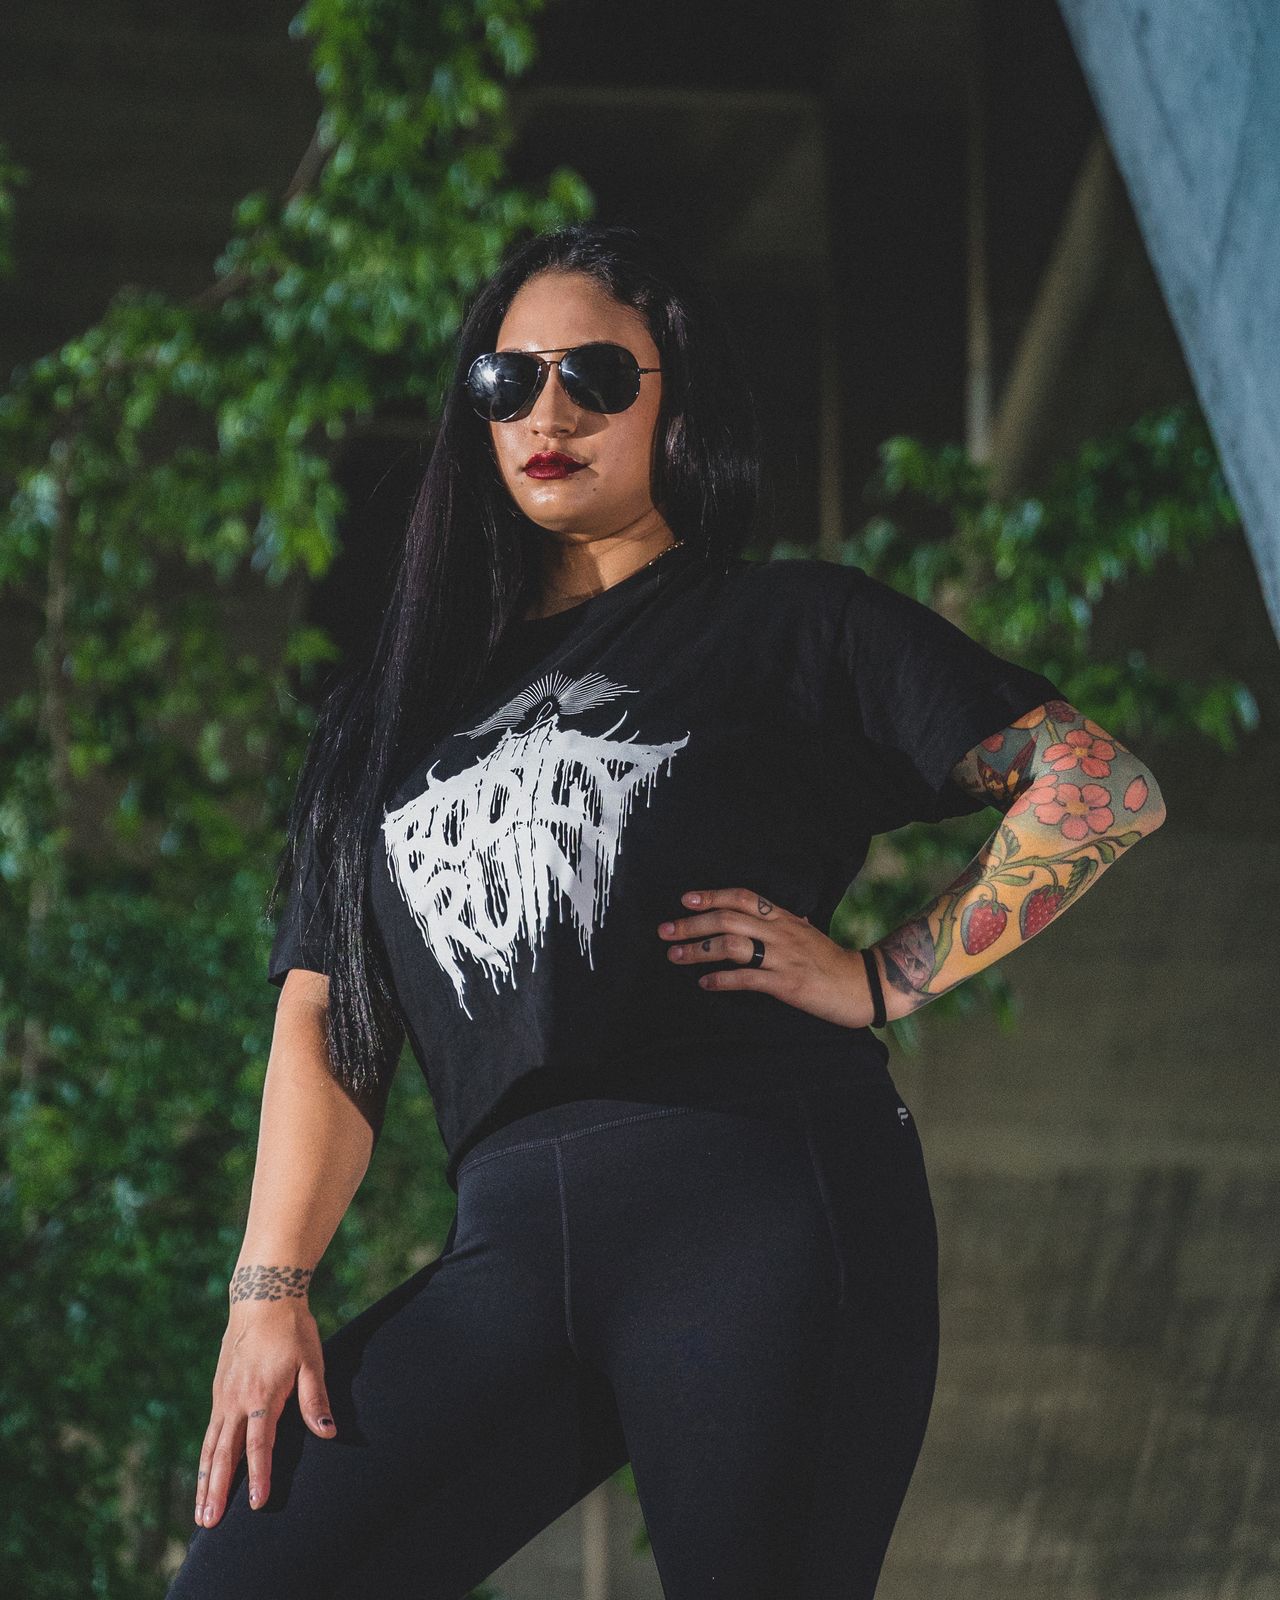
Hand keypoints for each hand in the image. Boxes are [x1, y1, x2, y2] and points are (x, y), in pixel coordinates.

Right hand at [195, 1297, 334, 1527]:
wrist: (262, 1297)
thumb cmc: (292, 1329)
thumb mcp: (311, 1360)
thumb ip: (315, 1398)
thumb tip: (328, 1433)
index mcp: (262, 1395)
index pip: (259, 1444)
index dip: (258, 1475)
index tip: (256, 1502)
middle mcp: (237, 1400)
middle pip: (224, 1453)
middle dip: (217, 1490)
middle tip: (209, 1524)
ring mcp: (224, 1396)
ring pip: (211, 1446)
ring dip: (205, 1480)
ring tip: (201, 1511)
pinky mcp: (219, 1390)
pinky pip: (210, 1431)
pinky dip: (205, 1457)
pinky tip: (205, 1473)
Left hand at [657, 886, 881, 1029]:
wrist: (863, 985)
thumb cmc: (832, 961)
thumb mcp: (809, 933)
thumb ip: (787, 922)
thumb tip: (773, 912)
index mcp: (785, 918)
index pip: (743, 897)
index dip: (712, 896)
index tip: (685, 900)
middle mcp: (781, 933)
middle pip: (728, 919)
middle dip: (692, 924)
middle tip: (665, 931)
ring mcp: (784, 958)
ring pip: (733, 946)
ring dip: (698, 950)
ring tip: (675, 956)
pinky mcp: (787, 984)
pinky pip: (747, 979)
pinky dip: (722, 980)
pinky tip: (705, 983)